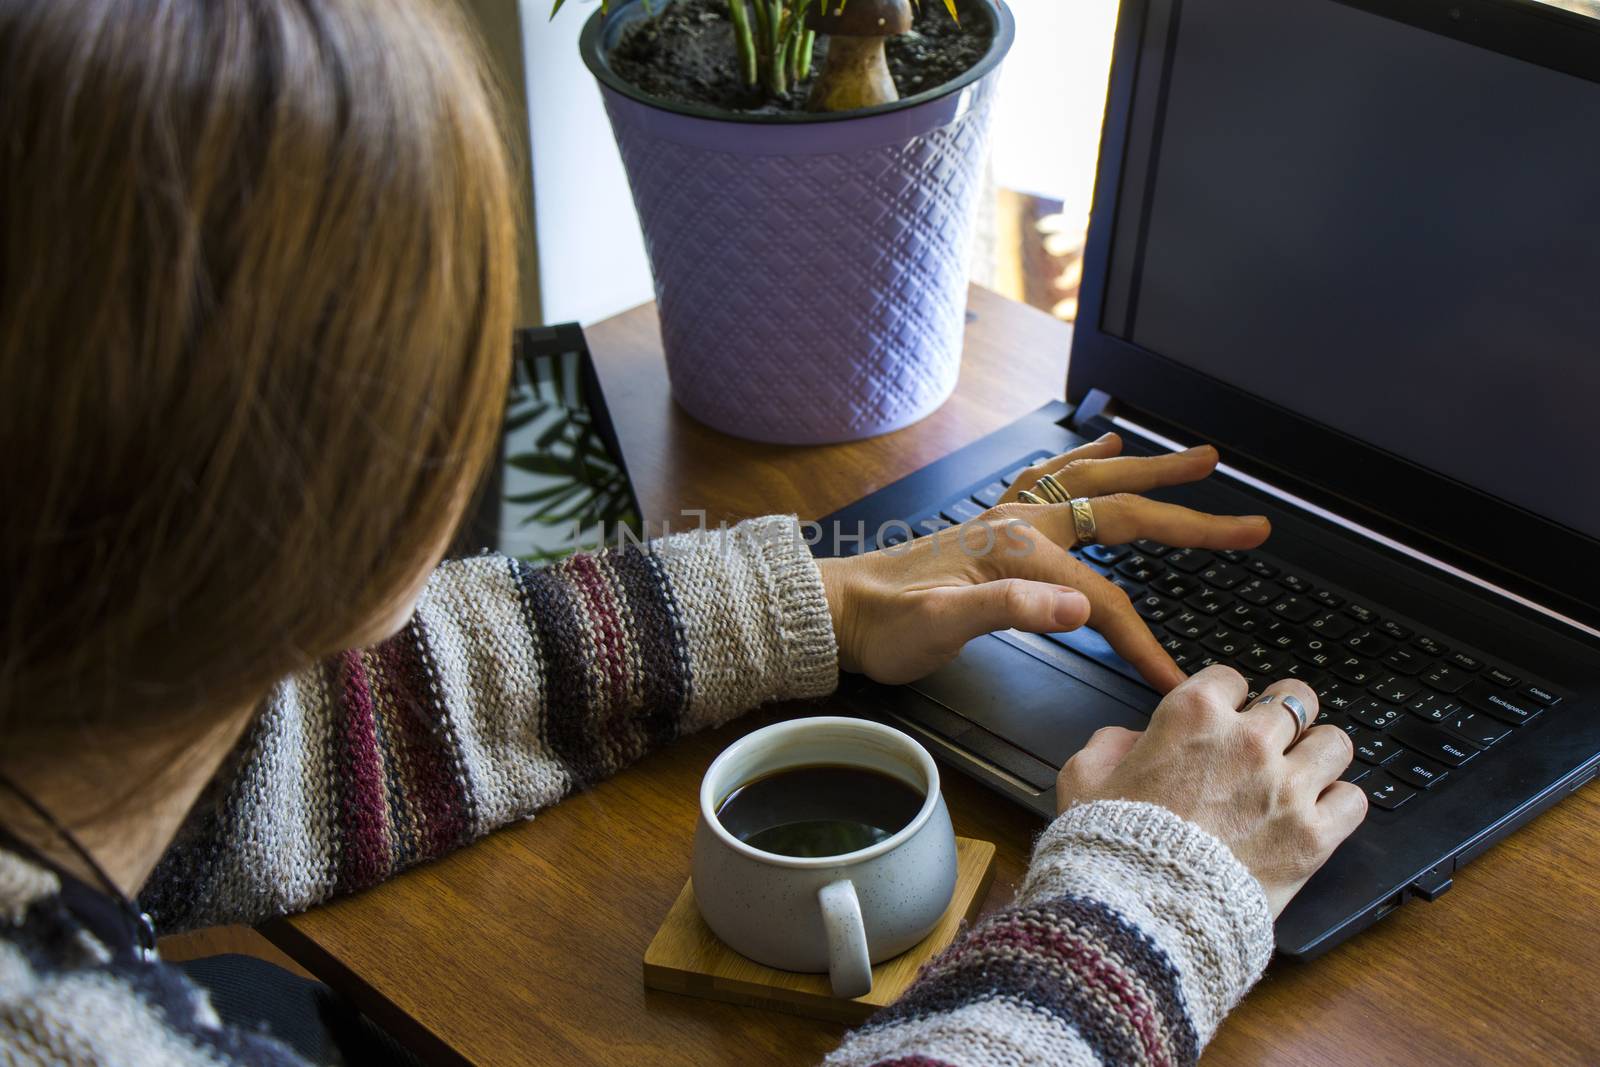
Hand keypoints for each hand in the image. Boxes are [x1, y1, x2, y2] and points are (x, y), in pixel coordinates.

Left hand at [816, 432, 1268, 688]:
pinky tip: (1108, 441)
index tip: (1175, 682)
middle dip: (1193, 523)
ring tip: (1203, 457)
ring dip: (1154, 469)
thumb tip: (1081, 610)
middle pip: (1125, 516)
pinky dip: (1089, 459)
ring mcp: (1012, 516)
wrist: (839, 610)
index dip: (1143, 645)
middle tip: (1251, 525)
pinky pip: (1056, 478)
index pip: (1105, 603)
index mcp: (1019, 550)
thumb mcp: (942, 630)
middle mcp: (1023, 522)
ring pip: (1098, 482)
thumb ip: (1011, 612)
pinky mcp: (998, 522)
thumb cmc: (887, 627)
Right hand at [1055, 667, 1366, 915]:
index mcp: (1191, 715)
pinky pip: (1353, 800)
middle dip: (1283, 716)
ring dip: (1318, 756)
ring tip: (1302, 775)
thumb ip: (1109, 745)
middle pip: (1296, 698)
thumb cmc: (1110, 846)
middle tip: (1272, 740)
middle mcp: (1247, 741)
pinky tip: (1318, 815)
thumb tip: (1131, 740)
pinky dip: (1339, 806)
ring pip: (1335, 743)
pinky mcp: (1312, 835)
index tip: (1225, 717)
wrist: (1140, 913)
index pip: (1232, 676)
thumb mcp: (1082, 781)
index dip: (1227, 698)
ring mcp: (1286, 787)